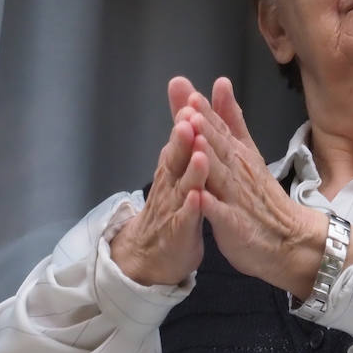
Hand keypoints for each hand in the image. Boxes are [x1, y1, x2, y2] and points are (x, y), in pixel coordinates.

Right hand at [108, 85, 208, 286]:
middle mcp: (171, 184)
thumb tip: (186, 106)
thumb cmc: (172, 207)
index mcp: (174, 168)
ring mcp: (173, 208)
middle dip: (183, 139)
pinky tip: (198, 198)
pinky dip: (191, 208)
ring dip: (191, 171)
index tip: (192, 97)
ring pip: (182, 186)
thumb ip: (184, 141)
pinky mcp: (179, 232)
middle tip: (188, 118)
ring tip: (200, 154)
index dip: (186, 120)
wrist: (152, 255)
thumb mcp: (178, 171)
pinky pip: (186, 219)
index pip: (180, 140)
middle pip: (177, 158)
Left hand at [183, 78, 333, 296]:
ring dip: (208, 158)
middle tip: (191, 105)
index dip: (205, 111)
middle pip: (219, 147)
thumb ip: (232, 119)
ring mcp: (236, 198)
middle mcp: (237, 172)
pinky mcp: (236, 225)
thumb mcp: (247, 151)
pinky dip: (211, 206)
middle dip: (205, 126)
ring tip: (196, 140)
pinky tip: (200, 198)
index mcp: (237, 154)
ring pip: (221, 176)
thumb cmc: (260, 196)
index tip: (190, 91)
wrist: (287, 239)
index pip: (220, 129)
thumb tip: (220, 83)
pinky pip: (222, 215)